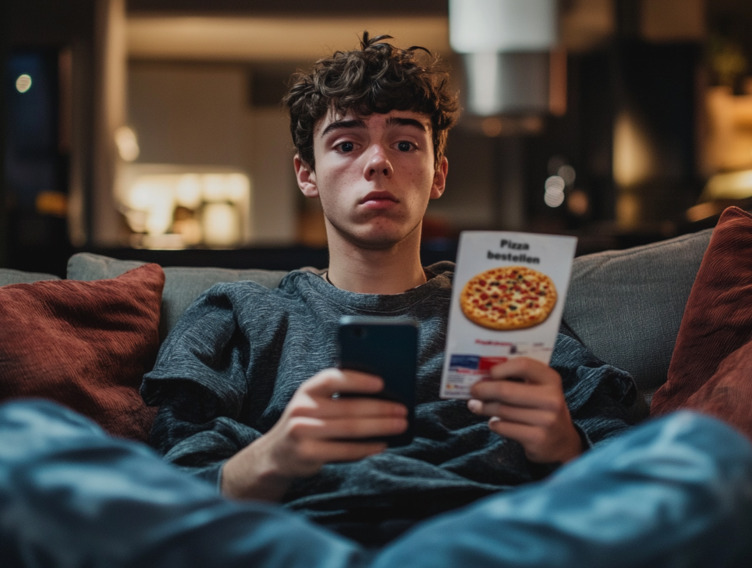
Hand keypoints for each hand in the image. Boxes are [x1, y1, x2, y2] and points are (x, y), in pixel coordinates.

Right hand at [222, 368, 407, 500]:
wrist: (277, 454)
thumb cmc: (308, 422)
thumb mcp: (316, 404)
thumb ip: (339, 397)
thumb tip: (383, 395)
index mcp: (307, 389)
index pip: (333, 378)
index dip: (358, 380)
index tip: (382, 383)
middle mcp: (301, 408)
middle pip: (348, 407)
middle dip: (380, 408)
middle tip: (403, 410)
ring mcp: (302, 432)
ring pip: (350, 428)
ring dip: (380, 427)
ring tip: (400, 426)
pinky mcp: (307, 454)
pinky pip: (344, 450)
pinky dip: (366, 448)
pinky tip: (383, 444)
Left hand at [467, 357, 582, 463]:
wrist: (563, 442)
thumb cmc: (543, 409)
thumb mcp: (540, 389)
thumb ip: (518, 380)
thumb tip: (482, 376)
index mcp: (551, 379)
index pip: (523, 365)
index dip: (501, 368)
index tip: (488, 373)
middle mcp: (551, 398)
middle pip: (506, 390)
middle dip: (484, 390)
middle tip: (473, 390)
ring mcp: (546, 420)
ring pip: (502, 410)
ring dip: (484, 408)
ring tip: (476, 406)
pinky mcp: (537, 438)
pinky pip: (504, 427)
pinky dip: (494, 424)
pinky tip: (494, 422)